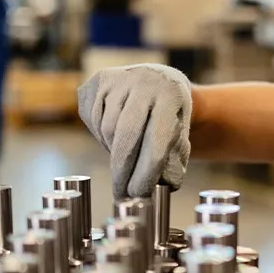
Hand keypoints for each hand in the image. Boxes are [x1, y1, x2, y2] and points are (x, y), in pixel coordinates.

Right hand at [77, 64, 192, 198]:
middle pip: (126, 135)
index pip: (156, 140)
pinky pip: (93, 118)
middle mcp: (144, 82)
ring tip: (126, 156)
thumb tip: (166, 187)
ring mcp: (119, 78)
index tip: (138, 194)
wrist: (159, 79)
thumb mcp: (181, 134)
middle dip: (122, 171)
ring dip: (114, 151)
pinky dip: (101, 135)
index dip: (146, 172)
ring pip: (108, 129)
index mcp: (171, 95)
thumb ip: (174, 160)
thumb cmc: (170, 115)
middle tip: (121, 194)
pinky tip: (115, 134)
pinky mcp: (99, 80)